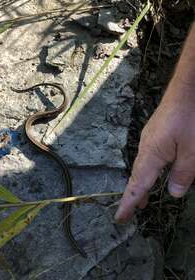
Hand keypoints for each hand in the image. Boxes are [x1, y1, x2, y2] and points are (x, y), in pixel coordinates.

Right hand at [115, 81, 194, 222]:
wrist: (186, 89)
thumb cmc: (190, 118)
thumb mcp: (193, 151)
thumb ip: (183, 173)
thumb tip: (173, 193)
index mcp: (152, 153)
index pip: (138, 184)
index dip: (129, 203)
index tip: (120, 218)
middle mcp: (146, 146)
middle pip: (138, 175)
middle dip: (135, 195)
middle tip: (132, 213)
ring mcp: (150, 137)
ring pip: (144, 165)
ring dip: (143, 183)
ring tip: (144, 199)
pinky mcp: (156, 131)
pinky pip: (149, 155)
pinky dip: (149, 170)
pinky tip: (155, 171)